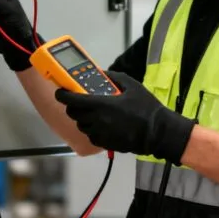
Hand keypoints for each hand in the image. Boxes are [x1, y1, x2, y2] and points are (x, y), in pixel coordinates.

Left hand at [53, 70, 193, 163]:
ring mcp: (100, 134)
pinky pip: (91, 135)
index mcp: (101, 104)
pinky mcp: (105, 144)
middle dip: (73, 106)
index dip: (63, 95)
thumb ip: (113, 77)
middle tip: (79, 101)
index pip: (72, 100)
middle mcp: (97, 120)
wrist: (158, 132)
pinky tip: (103, 124)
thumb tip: (101, 73)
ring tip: (94, 112)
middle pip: (73, 113)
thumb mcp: (132, 85)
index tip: (60, 91)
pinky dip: (92, 129)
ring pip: (81, 125)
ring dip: (83, 118)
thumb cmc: (146, 107)